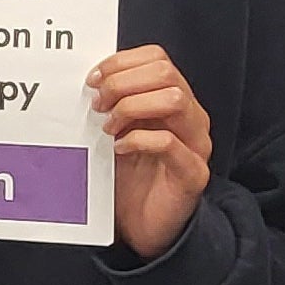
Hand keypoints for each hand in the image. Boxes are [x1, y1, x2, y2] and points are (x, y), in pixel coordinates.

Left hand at [90, 45, 214, 262]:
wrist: (145, 226)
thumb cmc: (129, 176)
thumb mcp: (116, 132)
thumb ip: (111, 104)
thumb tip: (87, 80)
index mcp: (174, 99)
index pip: (157, 58)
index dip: (121, 63)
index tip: (93, 80)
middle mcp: (191, 116)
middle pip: (166, 73)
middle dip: (123, 83)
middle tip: (98, 104)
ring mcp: (196, 143)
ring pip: (174, 100)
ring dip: (132, 107)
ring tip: (108, 126)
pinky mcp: (193, 173)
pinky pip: (169, 142)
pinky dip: (138, 140)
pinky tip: (118, 149)